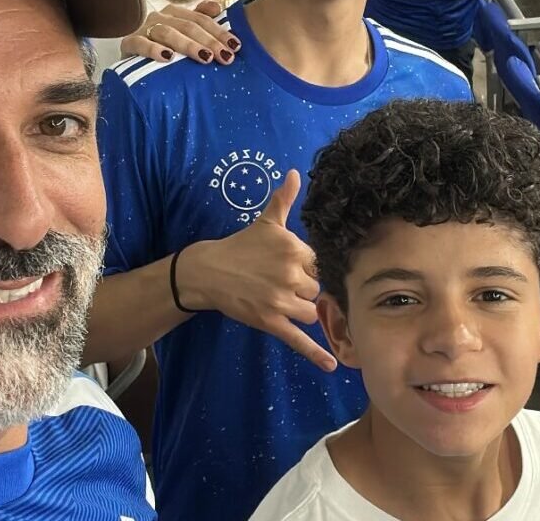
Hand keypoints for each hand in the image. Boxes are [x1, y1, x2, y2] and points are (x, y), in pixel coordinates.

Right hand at [120, 0, 240, 64]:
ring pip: (168, 33)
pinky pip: (141, 44)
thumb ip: (200, 19)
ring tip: (205, 58)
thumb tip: (218, 6)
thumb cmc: (163, 49)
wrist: (131, 61)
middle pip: (189, 26)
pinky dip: (154, 50)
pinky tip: (167, 58)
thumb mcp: (183, 35)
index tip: (236, 46)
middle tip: (225, 57)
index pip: (201, 19)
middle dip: (209, 41)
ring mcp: (143, 29)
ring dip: (188, 45)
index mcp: (175, 13)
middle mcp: (160, 17)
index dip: (219, 32)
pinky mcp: (128, 43)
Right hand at [182, 171, 337, 371]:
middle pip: (318, 289)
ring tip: (287, 301)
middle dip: (305, 288)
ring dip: (304, 309)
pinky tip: (332, 367)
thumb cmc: (242, 246)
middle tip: (286, 283)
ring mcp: (280, 300)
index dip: (311, 267)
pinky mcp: (271, 322)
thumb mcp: (265, 222)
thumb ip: (284, 199)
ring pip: (311, 311)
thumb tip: (296, 172)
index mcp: (294, 249)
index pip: (321, 263)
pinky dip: (315, 354)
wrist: (208, 271)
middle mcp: (291, 274)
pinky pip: (298, 339)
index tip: (299, 267)